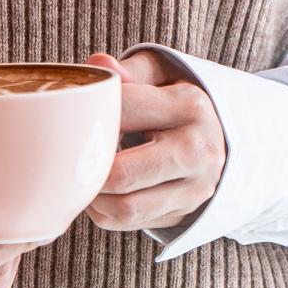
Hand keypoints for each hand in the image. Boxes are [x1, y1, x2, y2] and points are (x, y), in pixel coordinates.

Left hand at [85, 51, 226, 232]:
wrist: (213, 138)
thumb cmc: (172, 102)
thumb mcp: (159, 75)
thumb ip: (128, 70)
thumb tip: (97, 65)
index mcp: (190, 106)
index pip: (123, 110)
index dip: (93, 114)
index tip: (84, 114)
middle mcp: (197, 150)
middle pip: (120, 174)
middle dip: (88, 168)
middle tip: (74, 156)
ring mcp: (194, 188)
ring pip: (123, 207)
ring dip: (93, 196)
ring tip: (86, 176)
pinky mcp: (183, 213)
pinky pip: (127, 222)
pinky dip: (103, 211)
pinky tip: (101, 192)